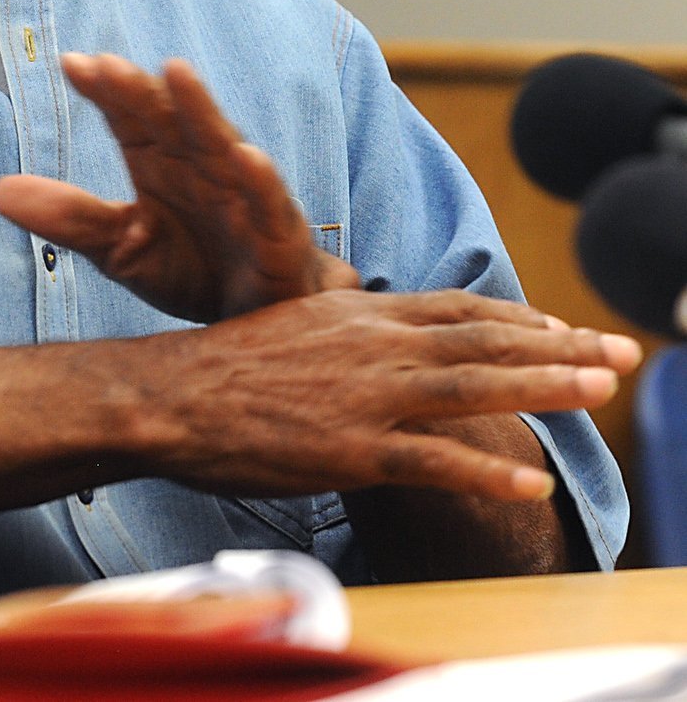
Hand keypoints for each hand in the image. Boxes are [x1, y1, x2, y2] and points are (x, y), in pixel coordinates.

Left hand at [0, 52, 356, 321]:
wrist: (259, 326)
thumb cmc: (193, 272)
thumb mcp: (121, 250)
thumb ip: (70, 218)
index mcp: (163, 166)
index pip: (130, 118)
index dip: (105, 91)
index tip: (70, 63)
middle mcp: (203, 170)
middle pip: (171, 121)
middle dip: (142, 92)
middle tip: (108, 64)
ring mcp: (244, 199)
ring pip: (221, 145)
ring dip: (200, 110)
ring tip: (175, 72)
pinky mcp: (278, 239)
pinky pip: (270, 206)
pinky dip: (260, 181)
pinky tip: (246, 156)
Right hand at [127, 287, 641, 502]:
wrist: (171, 393)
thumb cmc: (222, 365)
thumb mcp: (291, 322)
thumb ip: (343, 329)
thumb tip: (371, 330)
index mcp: (359, 312)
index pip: (458, 308)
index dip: (520, 318)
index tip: (566, 328)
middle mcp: (374, 343)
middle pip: (485, 340)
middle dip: (561, 346)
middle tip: (622, 352)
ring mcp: (367, 395)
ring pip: (475, 387)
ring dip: (546, 388)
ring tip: (603, 393)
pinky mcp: (352, 448)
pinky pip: (435, 460)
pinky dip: (488, 470)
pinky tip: (532, 484)